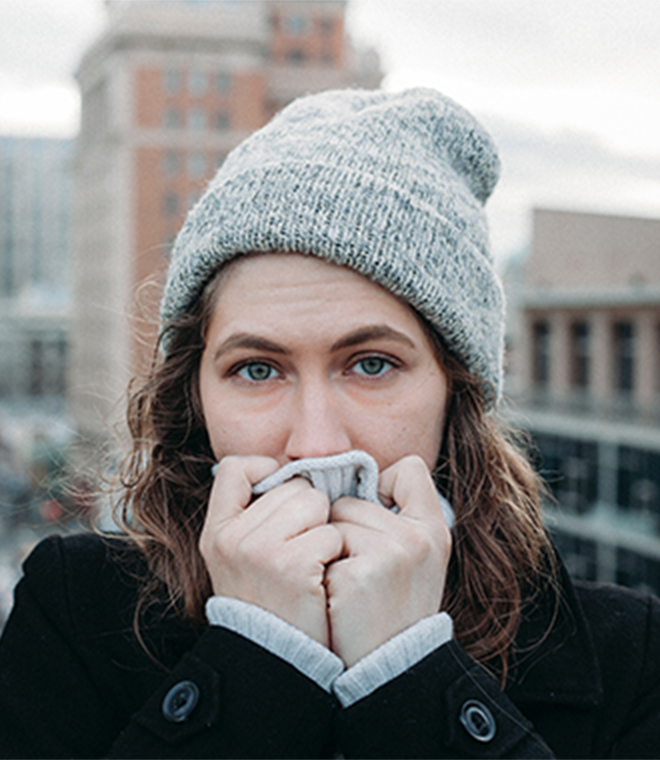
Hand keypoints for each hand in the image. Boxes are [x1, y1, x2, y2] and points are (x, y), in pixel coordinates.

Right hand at [199, 456, 342, 646]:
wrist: (276, 660)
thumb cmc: (268, 602)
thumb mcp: (239, 558)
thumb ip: (254, 516)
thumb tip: (292, 473)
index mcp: (217, 531)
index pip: (236, 467)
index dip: (266, 472)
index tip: (284, 501)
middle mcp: (233, 536)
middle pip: (293, 485)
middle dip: (308, 511)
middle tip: (301, 548)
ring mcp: (261, 550)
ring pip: (316, 503)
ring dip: (324, 529)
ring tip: (311, 562)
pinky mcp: (293, 565)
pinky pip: (332, 532)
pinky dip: (335, 553)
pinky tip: (322, 577)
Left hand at [325, 455, 451, 666]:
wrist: (390, 668)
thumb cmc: (395, 606)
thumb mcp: (417, 557)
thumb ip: (399, 514)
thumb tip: (357, 476)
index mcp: (434, 527)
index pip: (408, 469)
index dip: (383, 488)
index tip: (376, 523)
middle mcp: (417, 536)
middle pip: (351, 499)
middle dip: (343, 529)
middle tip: (358, 571)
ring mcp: (390, 554)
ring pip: (331, 521)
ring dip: (328, 549)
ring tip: (347, 584)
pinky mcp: (358, 574)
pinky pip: (320, 546)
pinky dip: (320, 570)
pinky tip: (337, 597)